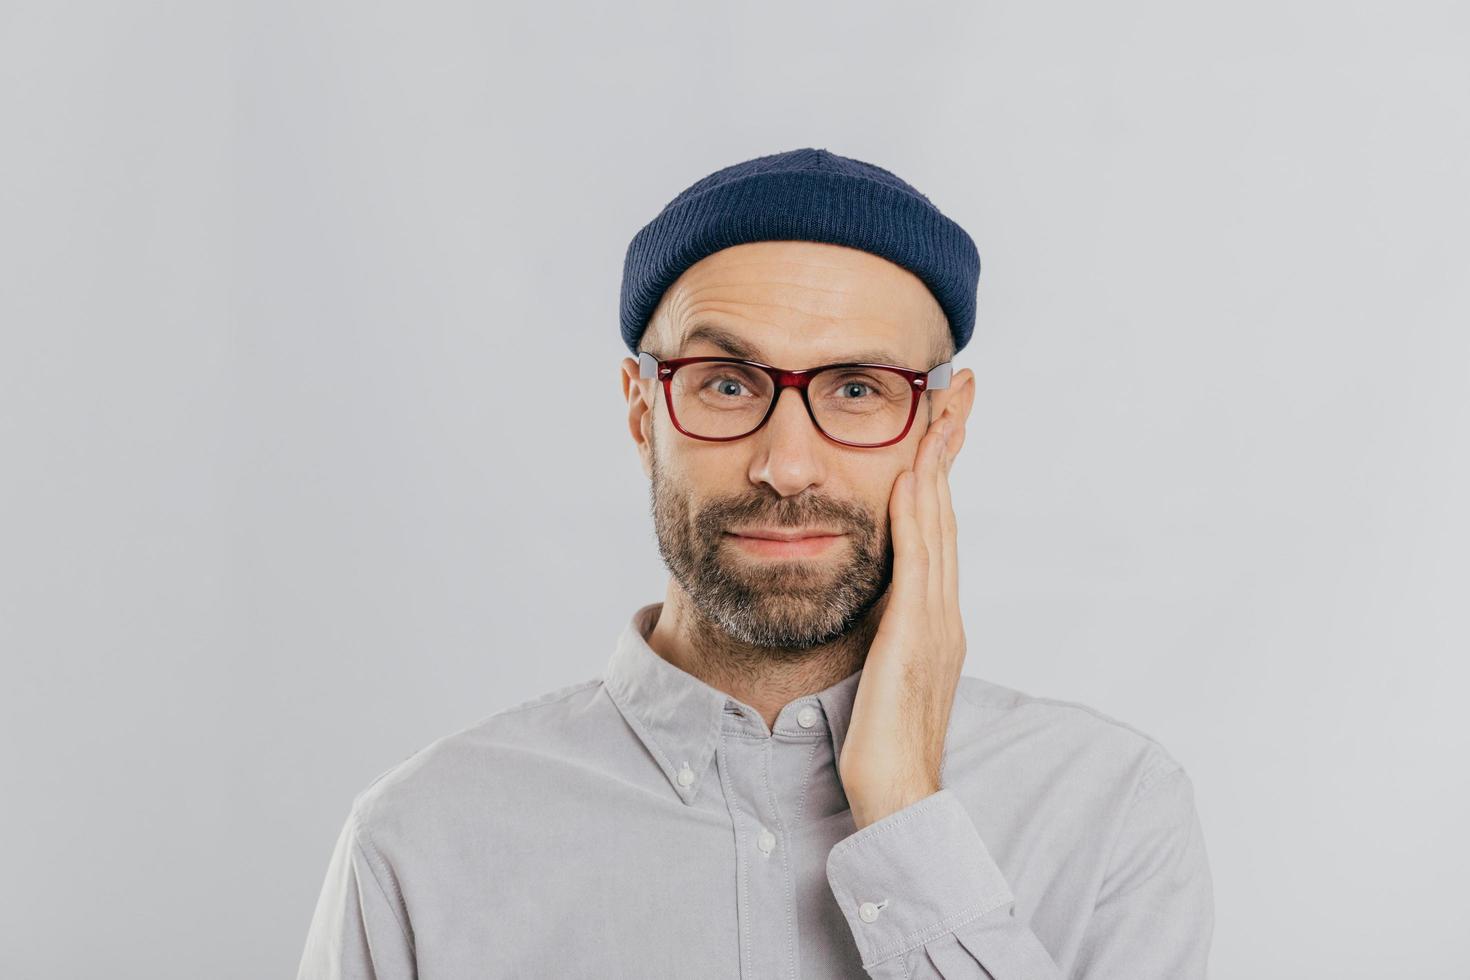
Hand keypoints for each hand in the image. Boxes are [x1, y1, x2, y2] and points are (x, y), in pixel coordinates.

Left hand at [838, 409, 965, 830]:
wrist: (899, 797)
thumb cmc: (881, 743)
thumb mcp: (881, 672)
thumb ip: (883, 633)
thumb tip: (870, 607)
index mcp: (934, 618)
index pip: (938, 529)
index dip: (939, 471)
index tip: (939, 423)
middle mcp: (943, 612)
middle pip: (947, 512)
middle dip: (950, 447)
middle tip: (957, 390)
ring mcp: (935, 623)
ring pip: (939, 526)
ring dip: (938, 463)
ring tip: (940, 410)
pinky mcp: (916, 638)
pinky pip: (917, 564)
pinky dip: (918, 517)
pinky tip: (911, 478)